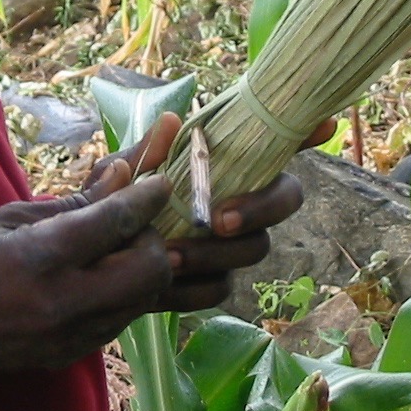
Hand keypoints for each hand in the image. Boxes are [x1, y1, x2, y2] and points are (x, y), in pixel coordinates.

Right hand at [0, 171, 174, 375]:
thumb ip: (72, 202)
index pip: (116, 222)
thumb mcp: (6, 219)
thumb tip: (122, 174)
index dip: (146, 197)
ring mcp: (74, 336)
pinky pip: (123, 318)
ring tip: (117, 247)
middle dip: (154, 240)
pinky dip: (125, 292)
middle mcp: (66, 303)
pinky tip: (98, 276)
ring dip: (144, 268)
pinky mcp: (75, 354)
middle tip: (133, 224)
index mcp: (42, 259)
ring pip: (145, 299)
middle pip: (150, 270)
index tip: (160, 182)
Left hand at [82, 113, 335, 312]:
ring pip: (253, 249)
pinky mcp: (212, 281)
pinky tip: (164, 284)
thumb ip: (145, 153)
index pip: (275, 144)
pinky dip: (192, 287)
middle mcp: (241, 200)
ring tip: (171, 256)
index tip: (324, 124)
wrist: (86, 260)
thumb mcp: (120, 174)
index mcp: (224, 164)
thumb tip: (172, 121)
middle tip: (218, 221)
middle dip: (259, 209)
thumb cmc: (113, 202)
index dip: (305, 133)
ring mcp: (232, 244)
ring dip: (215, 253)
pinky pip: (220, 289)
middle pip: (286, 198)